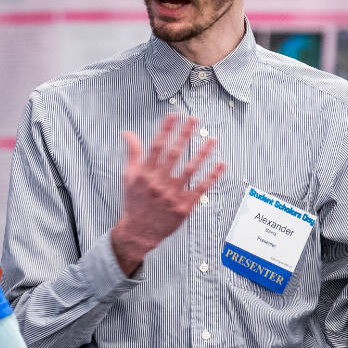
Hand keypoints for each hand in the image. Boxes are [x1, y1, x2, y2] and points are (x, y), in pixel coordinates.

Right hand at [110, 113, 227, 275]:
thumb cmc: (134, 202)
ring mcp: (172, 195)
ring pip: (190, 169)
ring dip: (203, 153)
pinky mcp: (184, 206)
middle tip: (195, 120)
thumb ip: (132, 154)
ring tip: (212, 139)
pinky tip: (220, 165)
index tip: (175, 115)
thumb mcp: (129, 177)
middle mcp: (159, 182)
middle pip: (174, 153)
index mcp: (145, 173)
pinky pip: (200, 189)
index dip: (166, 129)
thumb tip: (127, 133)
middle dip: (185, 134)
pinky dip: (211, 176)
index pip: (157, 146)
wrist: (139, 232)